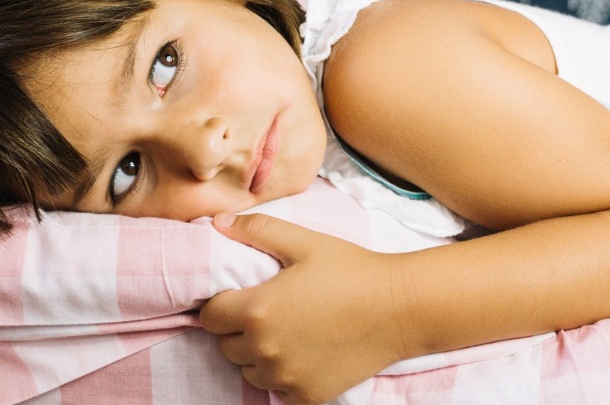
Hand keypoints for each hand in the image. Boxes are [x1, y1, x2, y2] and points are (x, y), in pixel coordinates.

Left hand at [200, 213, 406, 403]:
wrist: (400, 308)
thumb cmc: (352, 270)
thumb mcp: (306, 242)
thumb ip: (258, 230)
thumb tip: (219, 222)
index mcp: (257, 311)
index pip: (210, 316)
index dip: (221, 304)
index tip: (242, 295)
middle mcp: (264, 350)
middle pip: (225, 347)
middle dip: (238, 329)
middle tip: (269, 310)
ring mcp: (285, 377)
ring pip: (249, 371)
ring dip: (258, 354)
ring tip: (287, 331)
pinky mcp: (306, 396)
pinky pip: (278, 389)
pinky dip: (284, 373)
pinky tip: (306, 351)